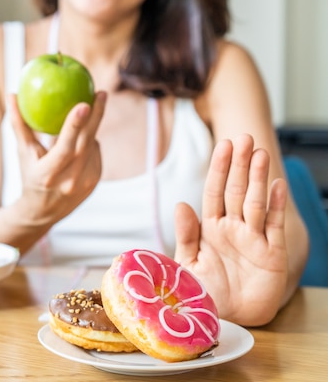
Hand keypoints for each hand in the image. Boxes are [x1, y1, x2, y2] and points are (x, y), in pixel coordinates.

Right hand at [9, 91, 106, 224]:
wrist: (42, 212)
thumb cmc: (29, 176)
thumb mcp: (22, 153)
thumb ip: (18, 124)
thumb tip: (11, 94)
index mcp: (48, 174)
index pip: (65, 148)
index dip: (74, 126)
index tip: (84, 104)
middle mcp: (70, 181)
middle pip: (87, 143)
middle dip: (97, 116)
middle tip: (101, 93)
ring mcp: (85, 183)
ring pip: (92, 145)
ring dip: (90, 128)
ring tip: (87, 112)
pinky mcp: (95, 182)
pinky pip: (95, 152)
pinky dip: (89, 141)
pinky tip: (83, 136)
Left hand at [174, 134, 287, 325]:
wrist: (225, 319)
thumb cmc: (204, 291)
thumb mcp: (188, 263)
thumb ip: (186, 235)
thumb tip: (181, 203)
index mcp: (210, 228)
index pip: (214, 192)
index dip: (219, 169)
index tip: (223, 145)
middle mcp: (233, 228)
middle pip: (236, 191)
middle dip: (239, 165)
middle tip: (243, 137)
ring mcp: (253, 239)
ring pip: (255, 202)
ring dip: (257, 178)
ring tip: (259, 153)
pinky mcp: (272, 254)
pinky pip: (273, 226)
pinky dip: (274, 206)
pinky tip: (276, 185)